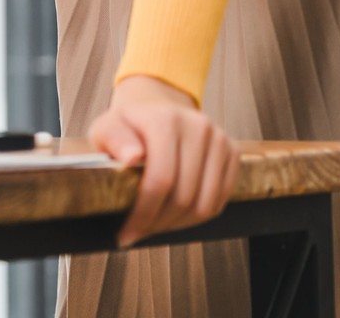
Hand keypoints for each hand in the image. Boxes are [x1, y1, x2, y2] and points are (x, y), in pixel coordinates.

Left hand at [89, 74, 240, 246]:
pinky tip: (176, 217)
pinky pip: (220, 200)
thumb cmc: (128, 123)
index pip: (161, 180)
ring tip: (156, 226)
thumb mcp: (107, 127)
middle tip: (139, 232)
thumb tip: (131, 157)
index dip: (144, 214)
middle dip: (159, 223)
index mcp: (164, 120)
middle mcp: (198, 127)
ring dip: (179, 224)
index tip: (125, 234)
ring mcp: (219, 139)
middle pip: (185, 196)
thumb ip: (114, 140)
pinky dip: (198, 216)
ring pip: (206, 204)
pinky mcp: (232, 152)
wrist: (156, 105)